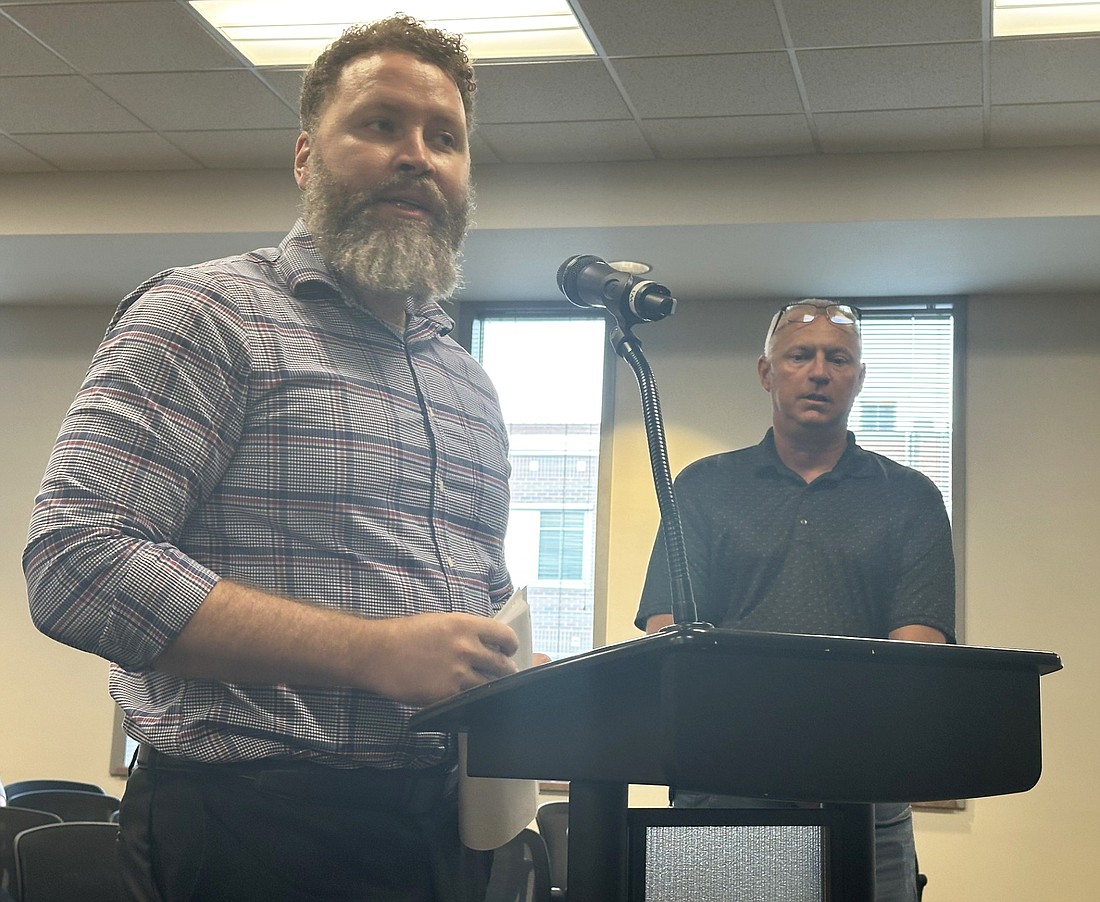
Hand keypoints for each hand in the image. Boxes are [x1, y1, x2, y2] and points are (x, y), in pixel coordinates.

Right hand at [364, 612, 519, 705]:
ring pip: (490, 685)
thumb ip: (465, 632)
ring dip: (491, 687)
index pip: (504, 635)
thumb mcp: (440, 622)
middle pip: (503, 664)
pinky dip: (470, 699)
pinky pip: (469, 699)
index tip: (509, 650)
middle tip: (504, 673)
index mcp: (466, 625)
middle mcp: (466, 648)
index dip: (510, 644)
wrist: (378, 653)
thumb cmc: (404, 634)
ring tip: (486, 687)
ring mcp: (458, 673)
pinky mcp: (447, 694)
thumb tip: (484, 642)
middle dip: (506, 670)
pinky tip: (465, 696)